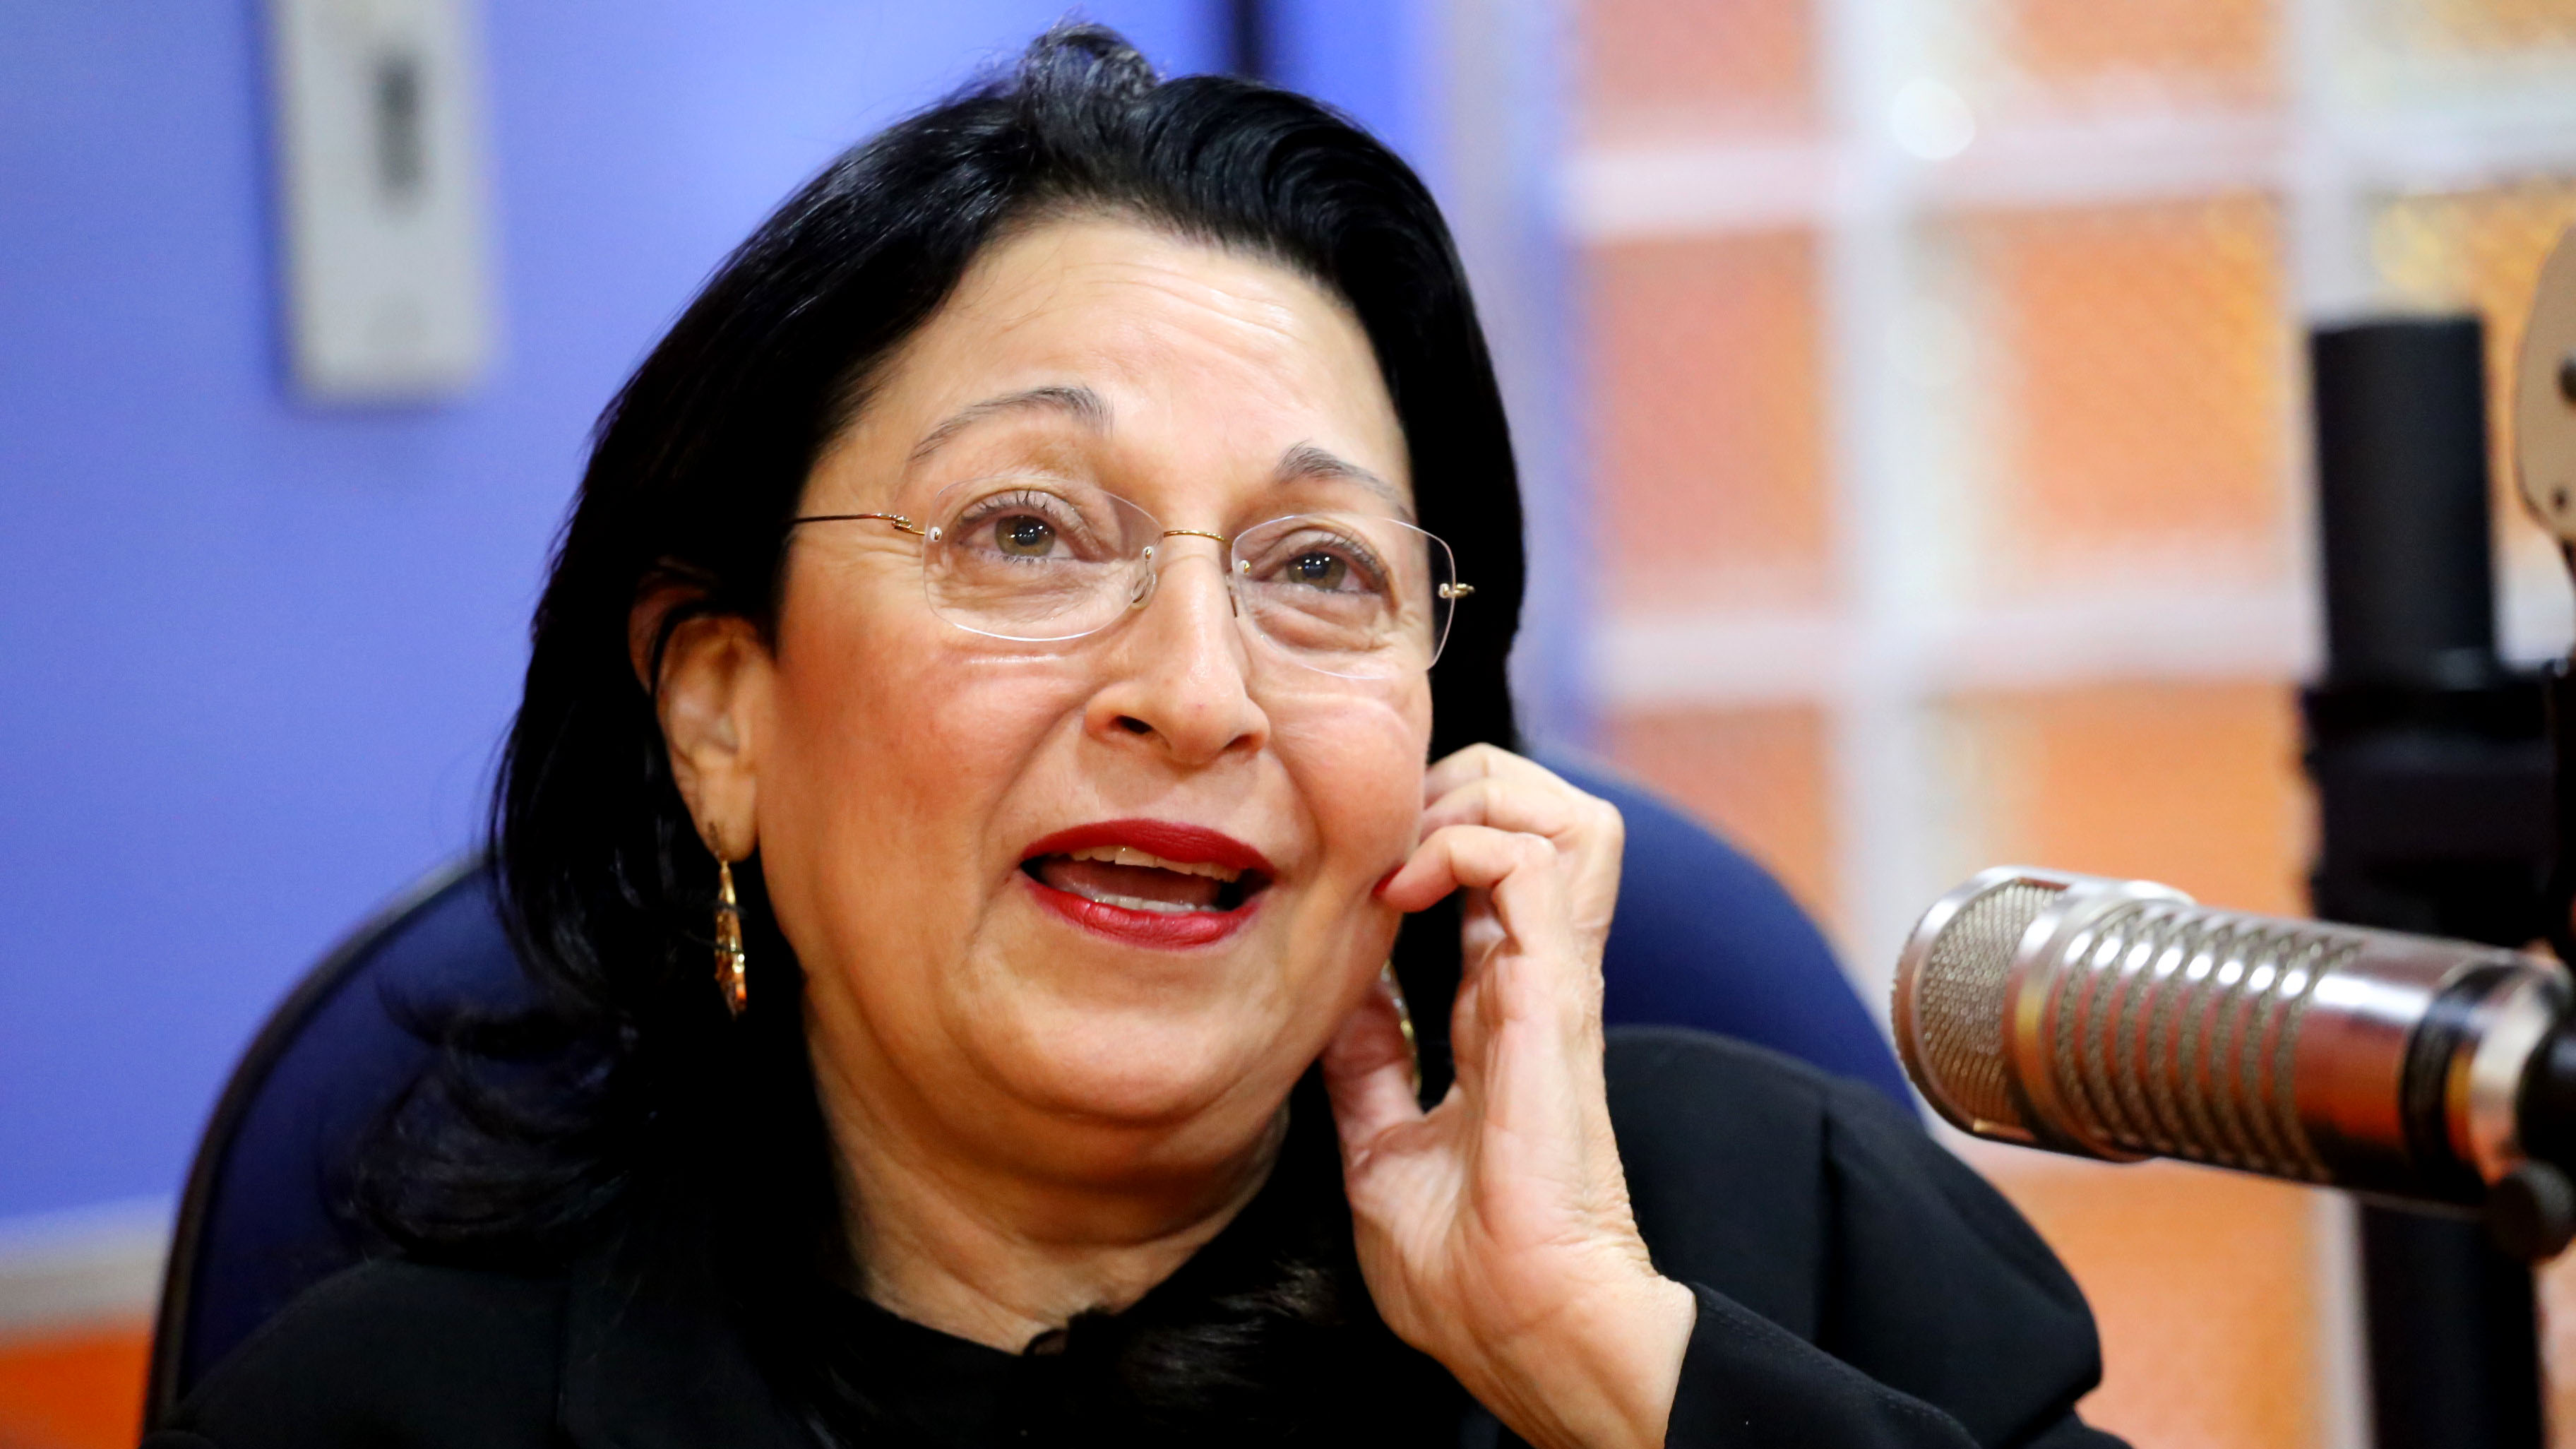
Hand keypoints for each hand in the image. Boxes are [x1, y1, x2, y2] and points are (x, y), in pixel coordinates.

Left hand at [1323, 746, 1694, 1448]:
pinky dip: (1466, 844)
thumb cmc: (1470, 1276)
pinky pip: (1531, 864)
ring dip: (1478, 799)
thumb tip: (1340, 1002)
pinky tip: (1406, 886)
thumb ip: (1368, 1069)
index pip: (1493, 871)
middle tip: (1382, 832)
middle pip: (1544, 814)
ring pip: (1565, 814)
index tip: (1354, 868)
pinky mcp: (1556, 997)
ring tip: (1407, 846)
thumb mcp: (1382, 1153)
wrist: (1528, 1334)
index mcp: (1505, 1013)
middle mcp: (1538, 981)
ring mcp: (1554, 983)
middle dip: (1461, 787)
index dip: (1429, 837)